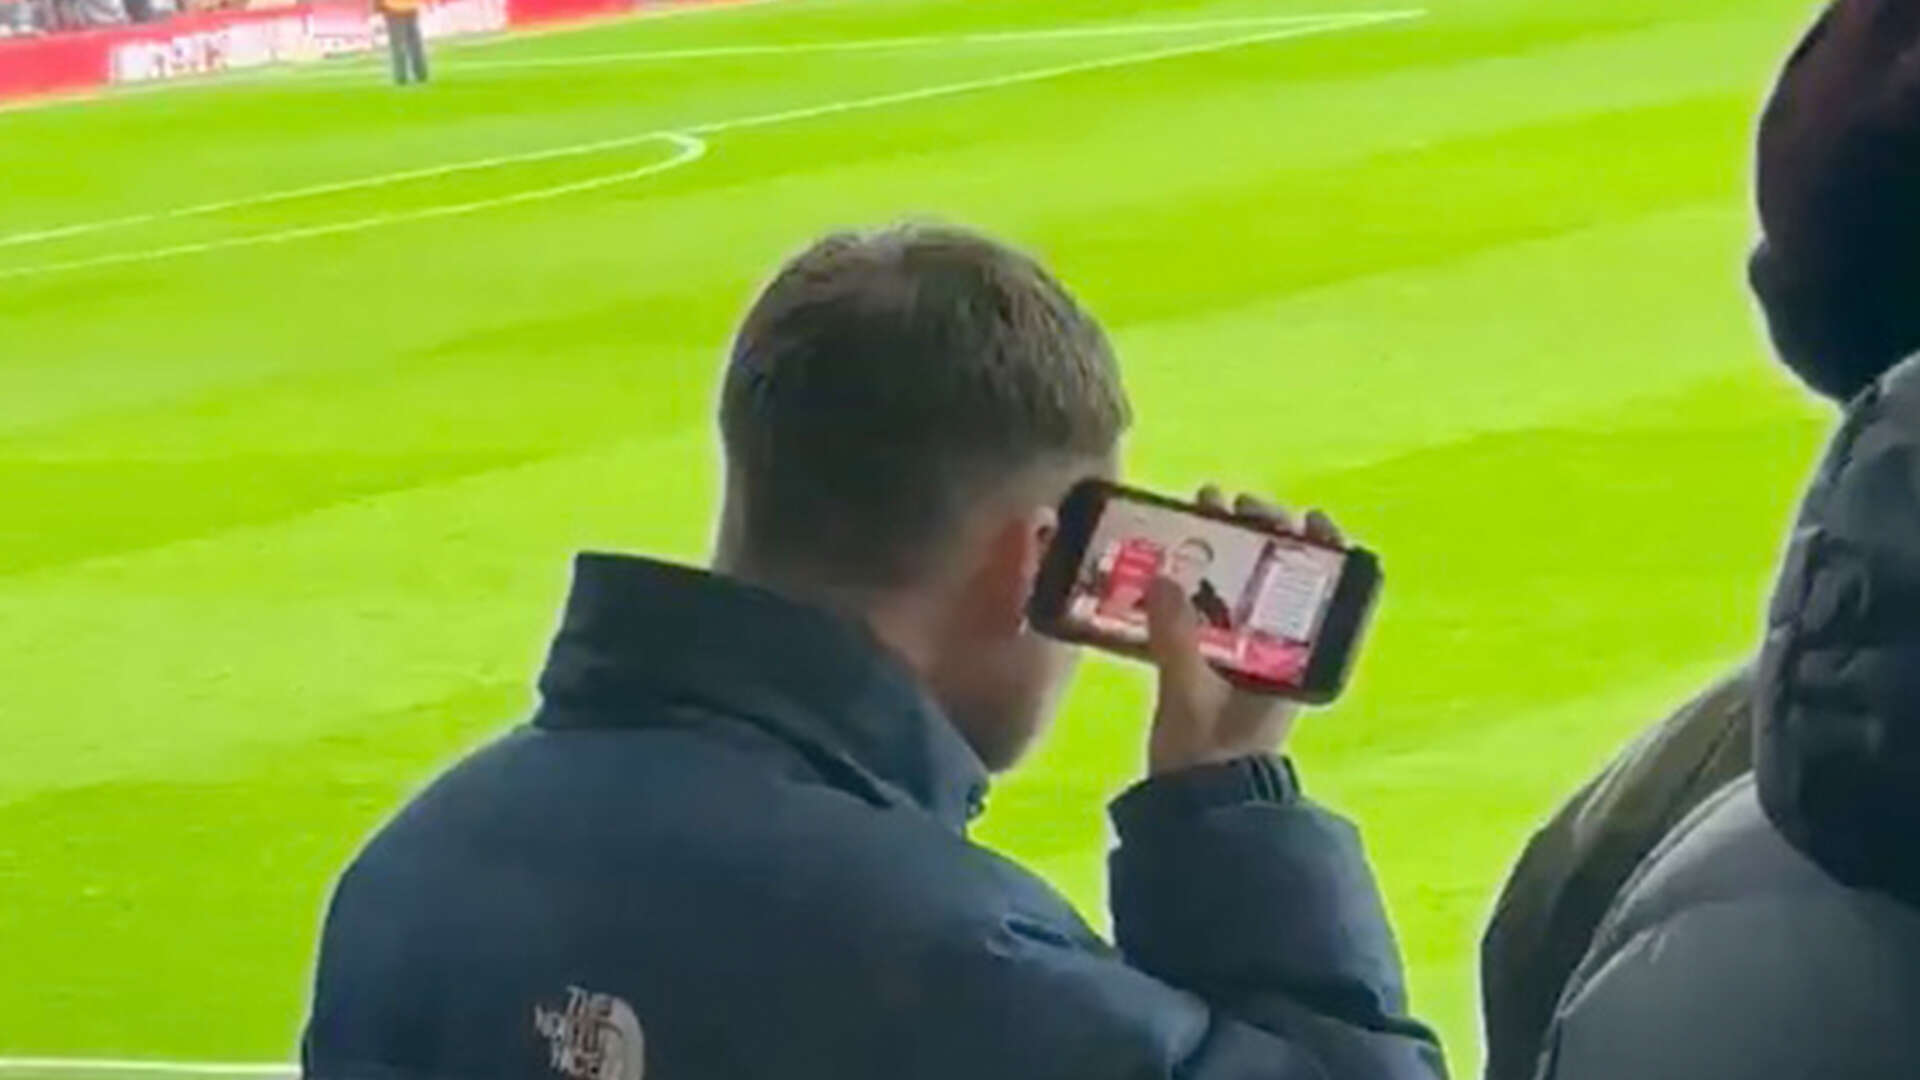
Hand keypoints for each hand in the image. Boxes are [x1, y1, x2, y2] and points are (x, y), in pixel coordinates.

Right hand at [1144, 486, 1342, 775]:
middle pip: (1281, 581)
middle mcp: (1281, 657)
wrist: (1196, 812)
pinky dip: (1198, 591)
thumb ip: (1177, 637)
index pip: (1328, 592)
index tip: (1300, 515)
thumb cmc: (1208, 758)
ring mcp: (1249, 665)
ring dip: (1224, 559)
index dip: (1323, 548)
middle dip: (1258, 539)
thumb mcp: (1190, 694)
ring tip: (1197, 520)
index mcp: (1296, 661)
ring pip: (1245, 595)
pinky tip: (1171, 572)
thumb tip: (1165, 581)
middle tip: (1226, 506)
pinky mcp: (1216, 676)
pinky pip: (1213, 618)